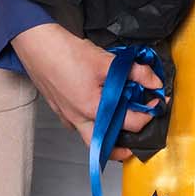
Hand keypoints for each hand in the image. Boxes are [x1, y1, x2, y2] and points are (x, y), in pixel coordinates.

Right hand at [11, 22, 163, 161]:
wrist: (38, 46)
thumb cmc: (68, 53)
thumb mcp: (108, 61)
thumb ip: (135, 73)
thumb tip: (154, 82)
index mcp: (92, 109)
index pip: (129, 123)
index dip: (148, 114)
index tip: (157, 103)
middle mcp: (78, 119)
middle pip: (103, 148)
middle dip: (121, 149)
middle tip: (136, 141)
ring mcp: (66, 116)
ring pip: (89, 138)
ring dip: (106, 138)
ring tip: (120, 128)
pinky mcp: (60, 110)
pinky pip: (78, 126)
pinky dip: (92, 125)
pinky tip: (100, 111)